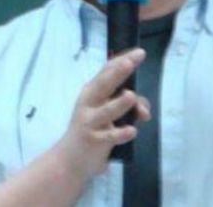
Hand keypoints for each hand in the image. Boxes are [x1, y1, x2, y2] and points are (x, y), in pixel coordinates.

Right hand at [56, 48, 150, 179]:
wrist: (69, 159)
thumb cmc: (91, 129)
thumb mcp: (104, 113)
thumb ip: (127, 107)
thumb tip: (144, 110)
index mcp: (92, 92)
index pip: (106, 71)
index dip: (122, 61)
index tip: (138, 53)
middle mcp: (89, 103)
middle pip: (104, 85)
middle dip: (118, 73)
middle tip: (130, 63)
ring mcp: (90, 122)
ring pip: (107, 111)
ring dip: (119, 104)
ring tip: (131, 96)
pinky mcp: (94, 140)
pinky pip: (110, 136)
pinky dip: (121, 133)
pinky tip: (132, 130)